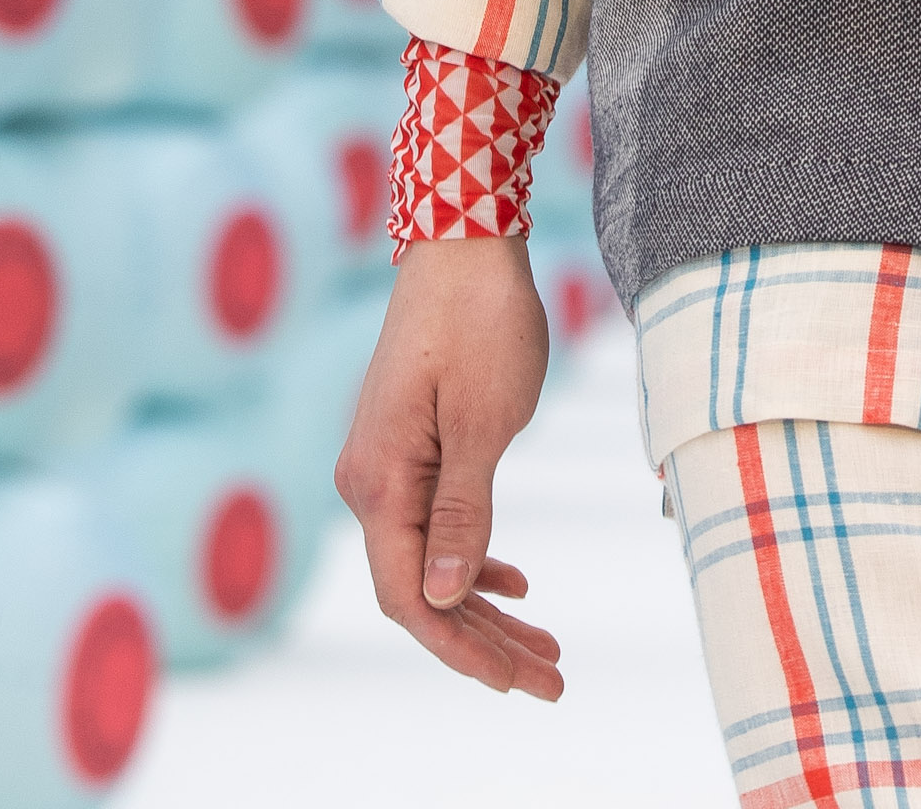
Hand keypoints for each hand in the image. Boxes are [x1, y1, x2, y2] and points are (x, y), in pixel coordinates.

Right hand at [335, 235, 561, 697]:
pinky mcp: (408, 441)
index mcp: (379, 482)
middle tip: (552, 678)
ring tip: (545, 646)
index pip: (412, 598)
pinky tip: (514, 581)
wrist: (464, 238)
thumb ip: (461, 513)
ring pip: (432, 559)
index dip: (464, 649)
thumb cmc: (480, 321)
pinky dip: (473, 558)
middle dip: (485, 642)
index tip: (523, 682)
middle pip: (422, 590)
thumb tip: (441, 598)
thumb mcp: (484, 421)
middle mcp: (368, 480)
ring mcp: (386, 461)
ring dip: (485, 606)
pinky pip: (434, 521)